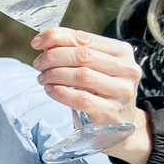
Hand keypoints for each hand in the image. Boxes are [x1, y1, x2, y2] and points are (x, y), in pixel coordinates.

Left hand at [31, 29, 151, 163]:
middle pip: (82, 55)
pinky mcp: (111, 112)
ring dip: (55, 74)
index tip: (37, 42)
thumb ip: (74, 51)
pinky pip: (80, 99)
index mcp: (122, 52)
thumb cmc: (103, 90)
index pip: (85, 38)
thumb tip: (44, 41)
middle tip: (38, 63)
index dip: (58, 37)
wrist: (120, 125)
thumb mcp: (95, 67)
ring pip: (81, 75)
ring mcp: (121, 91)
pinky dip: (60, 93)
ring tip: (43, 78)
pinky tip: (50, 90)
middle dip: (53, 57)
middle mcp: (127, 69)